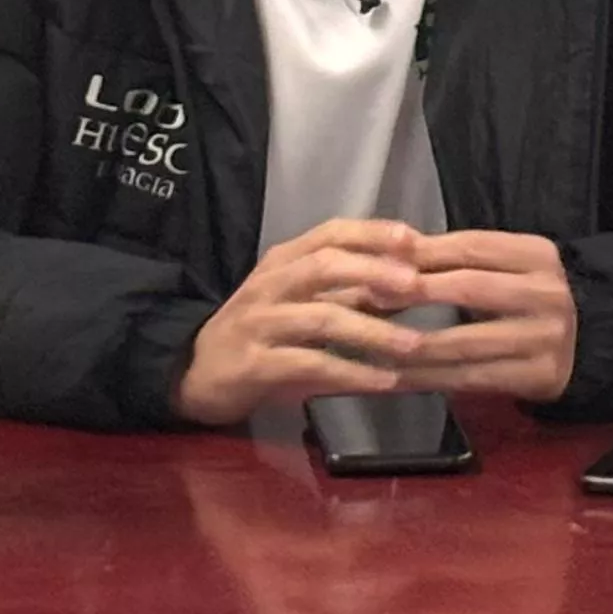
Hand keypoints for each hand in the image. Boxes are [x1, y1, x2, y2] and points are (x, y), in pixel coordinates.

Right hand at [172, 222, 585, 424]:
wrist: (195, 372)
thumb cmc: (261, 332)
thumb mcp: (300, 300)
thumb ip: (348, 290)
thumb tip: (414, 281)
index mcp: (284, 260)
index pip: (331, 232)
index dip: (373, 233)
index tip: (415, 239)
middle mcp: (271, 284)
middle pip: (325, 265)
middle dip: (375, 272)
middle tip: (417, 287)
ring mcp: (260, 323)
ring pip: (321, 317)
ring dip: (373, 331)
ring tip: (414, 344)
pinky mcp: (254, 364)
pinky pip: (308, 364)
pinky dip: (350, 372)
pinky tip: (383, 381)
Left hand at [387, 227, 580, 403]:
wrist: (586, 343)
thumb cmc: (527, 299)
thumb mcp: (505, 269)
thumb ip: (456, 261)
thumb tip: (388, 259)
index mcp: (537, 255)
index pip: (472, 246)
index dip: (423, 254)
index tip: (379, 264)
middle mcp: (547, 292)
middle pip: (470, 287)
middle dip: (415, 294)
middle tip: (370, 302)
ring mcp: (546, 337)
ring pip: (466, 342)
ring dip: (412, 347)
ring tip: (373, 347)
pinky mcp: (540, 376)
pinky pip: (472, 378)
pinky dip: (430, 379)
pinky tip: (398, 380)